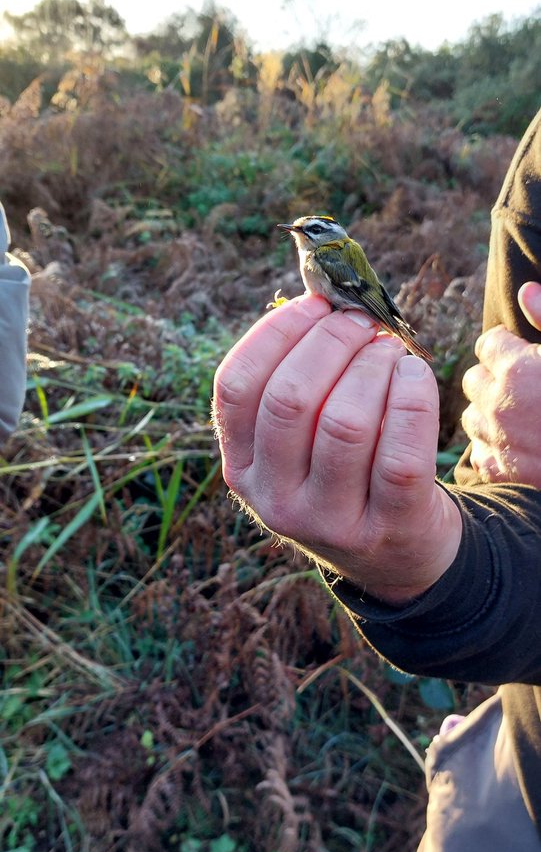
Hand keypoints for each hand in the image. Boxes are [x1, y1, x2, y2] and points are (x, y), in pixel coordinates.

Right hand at [213, 295, 461, 603]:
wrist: (395, 556)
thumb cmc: (345, 473)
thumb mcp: (300, 443)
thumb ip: (296, 381)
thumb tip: (322, 295)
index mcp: (241, 468)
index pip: (235, 386)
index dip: (275, 333)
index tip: (315, 305)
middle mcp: (274, 499)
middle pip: (289, 399)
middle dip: (332, 343)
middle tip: (362, 322)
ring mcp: (329, 521)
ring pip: (345, 422)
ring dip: (373, 367)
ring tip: (390, 350)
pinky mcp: (388, 527)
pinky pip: (401, 453)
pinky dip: (413, 398)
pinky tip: (415, 375)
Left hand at [462, 282, 540, 485]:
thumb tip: (526, 291)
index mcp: (517, 369)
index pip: (488, 344)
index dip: (507, 347)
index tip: (522, 353)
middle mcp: (499, 404)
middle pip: (473, 379)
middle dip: (493, 378)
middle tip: (522, 383)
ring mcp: (498, 440)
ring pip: (472, 417)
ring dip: (489, 413)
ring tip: (519, 414)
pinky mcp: (502, 471)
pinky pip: (481, 452)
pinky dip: (494, 447)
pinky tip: (517, 444)